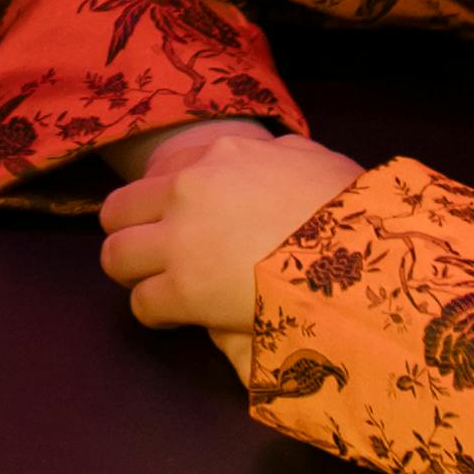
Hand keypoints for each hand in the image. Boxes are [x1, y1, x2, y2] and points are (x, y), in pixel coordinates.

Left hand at [95, 122, 363, 337]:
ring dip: (134, 274)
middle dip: (130, 235)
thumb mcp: (315, 160)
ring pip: (115, 257)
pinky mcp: (184, 291)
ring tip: (158, 287)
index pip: (163, 173)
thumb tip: (280, 156)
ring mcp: (181, 241)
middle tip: (153, 256)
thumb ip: (285, 155)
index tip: (179, 221)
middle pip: (118, 212)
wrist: (358, 257)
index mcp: (221, 156)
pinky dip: (156, 313)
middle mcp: (189, 191)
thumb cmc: (349, 210)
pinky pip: (142, 304)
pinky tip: (177, 317)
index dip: (165, 202)